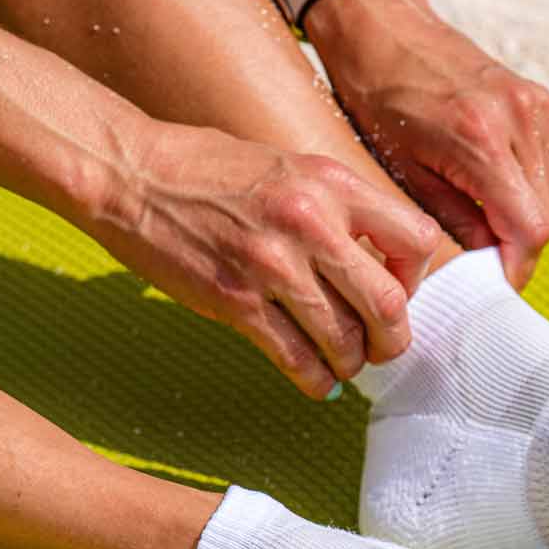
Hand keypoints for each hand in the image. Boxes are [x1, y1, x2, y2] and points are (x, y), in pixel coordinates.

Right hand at [79, 122, 440, 397]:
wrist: (132, 174)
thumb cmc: (210, 169)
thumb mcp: (291, 166)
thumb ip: (337, 208)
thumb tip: (375, 264)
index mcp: (332, 183)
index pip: (416, 241)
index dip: (415, 279)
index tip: (395, 291)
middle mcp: (311, 222)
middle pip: (388, 305)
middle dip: (393, 341)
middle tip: (382, 350)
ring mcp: (272, 265)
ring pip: (344, 340)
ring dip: (351, 363)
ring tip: (342, 363)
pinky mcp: (236, 301)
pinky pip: (296, 358)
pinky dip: (314, 380)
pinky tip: (316, 382)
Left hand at [306, 0, 548, 289]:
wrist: (384, 32)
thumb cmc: (380, 100)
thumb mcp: (406, 174)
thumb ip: (457, 223)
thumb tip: (488, 266)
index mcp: (480, 140)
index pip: (530, 229)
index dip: (517, 268)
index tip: (495, 288)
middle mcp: (519, 119)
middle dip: (522, 251)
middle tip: (487, 265)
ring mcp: (535, 106)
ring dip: (528, 224)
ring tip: (488, 229)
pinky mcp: (538, 100)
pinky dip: (529, 194)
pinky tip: (494, 195)